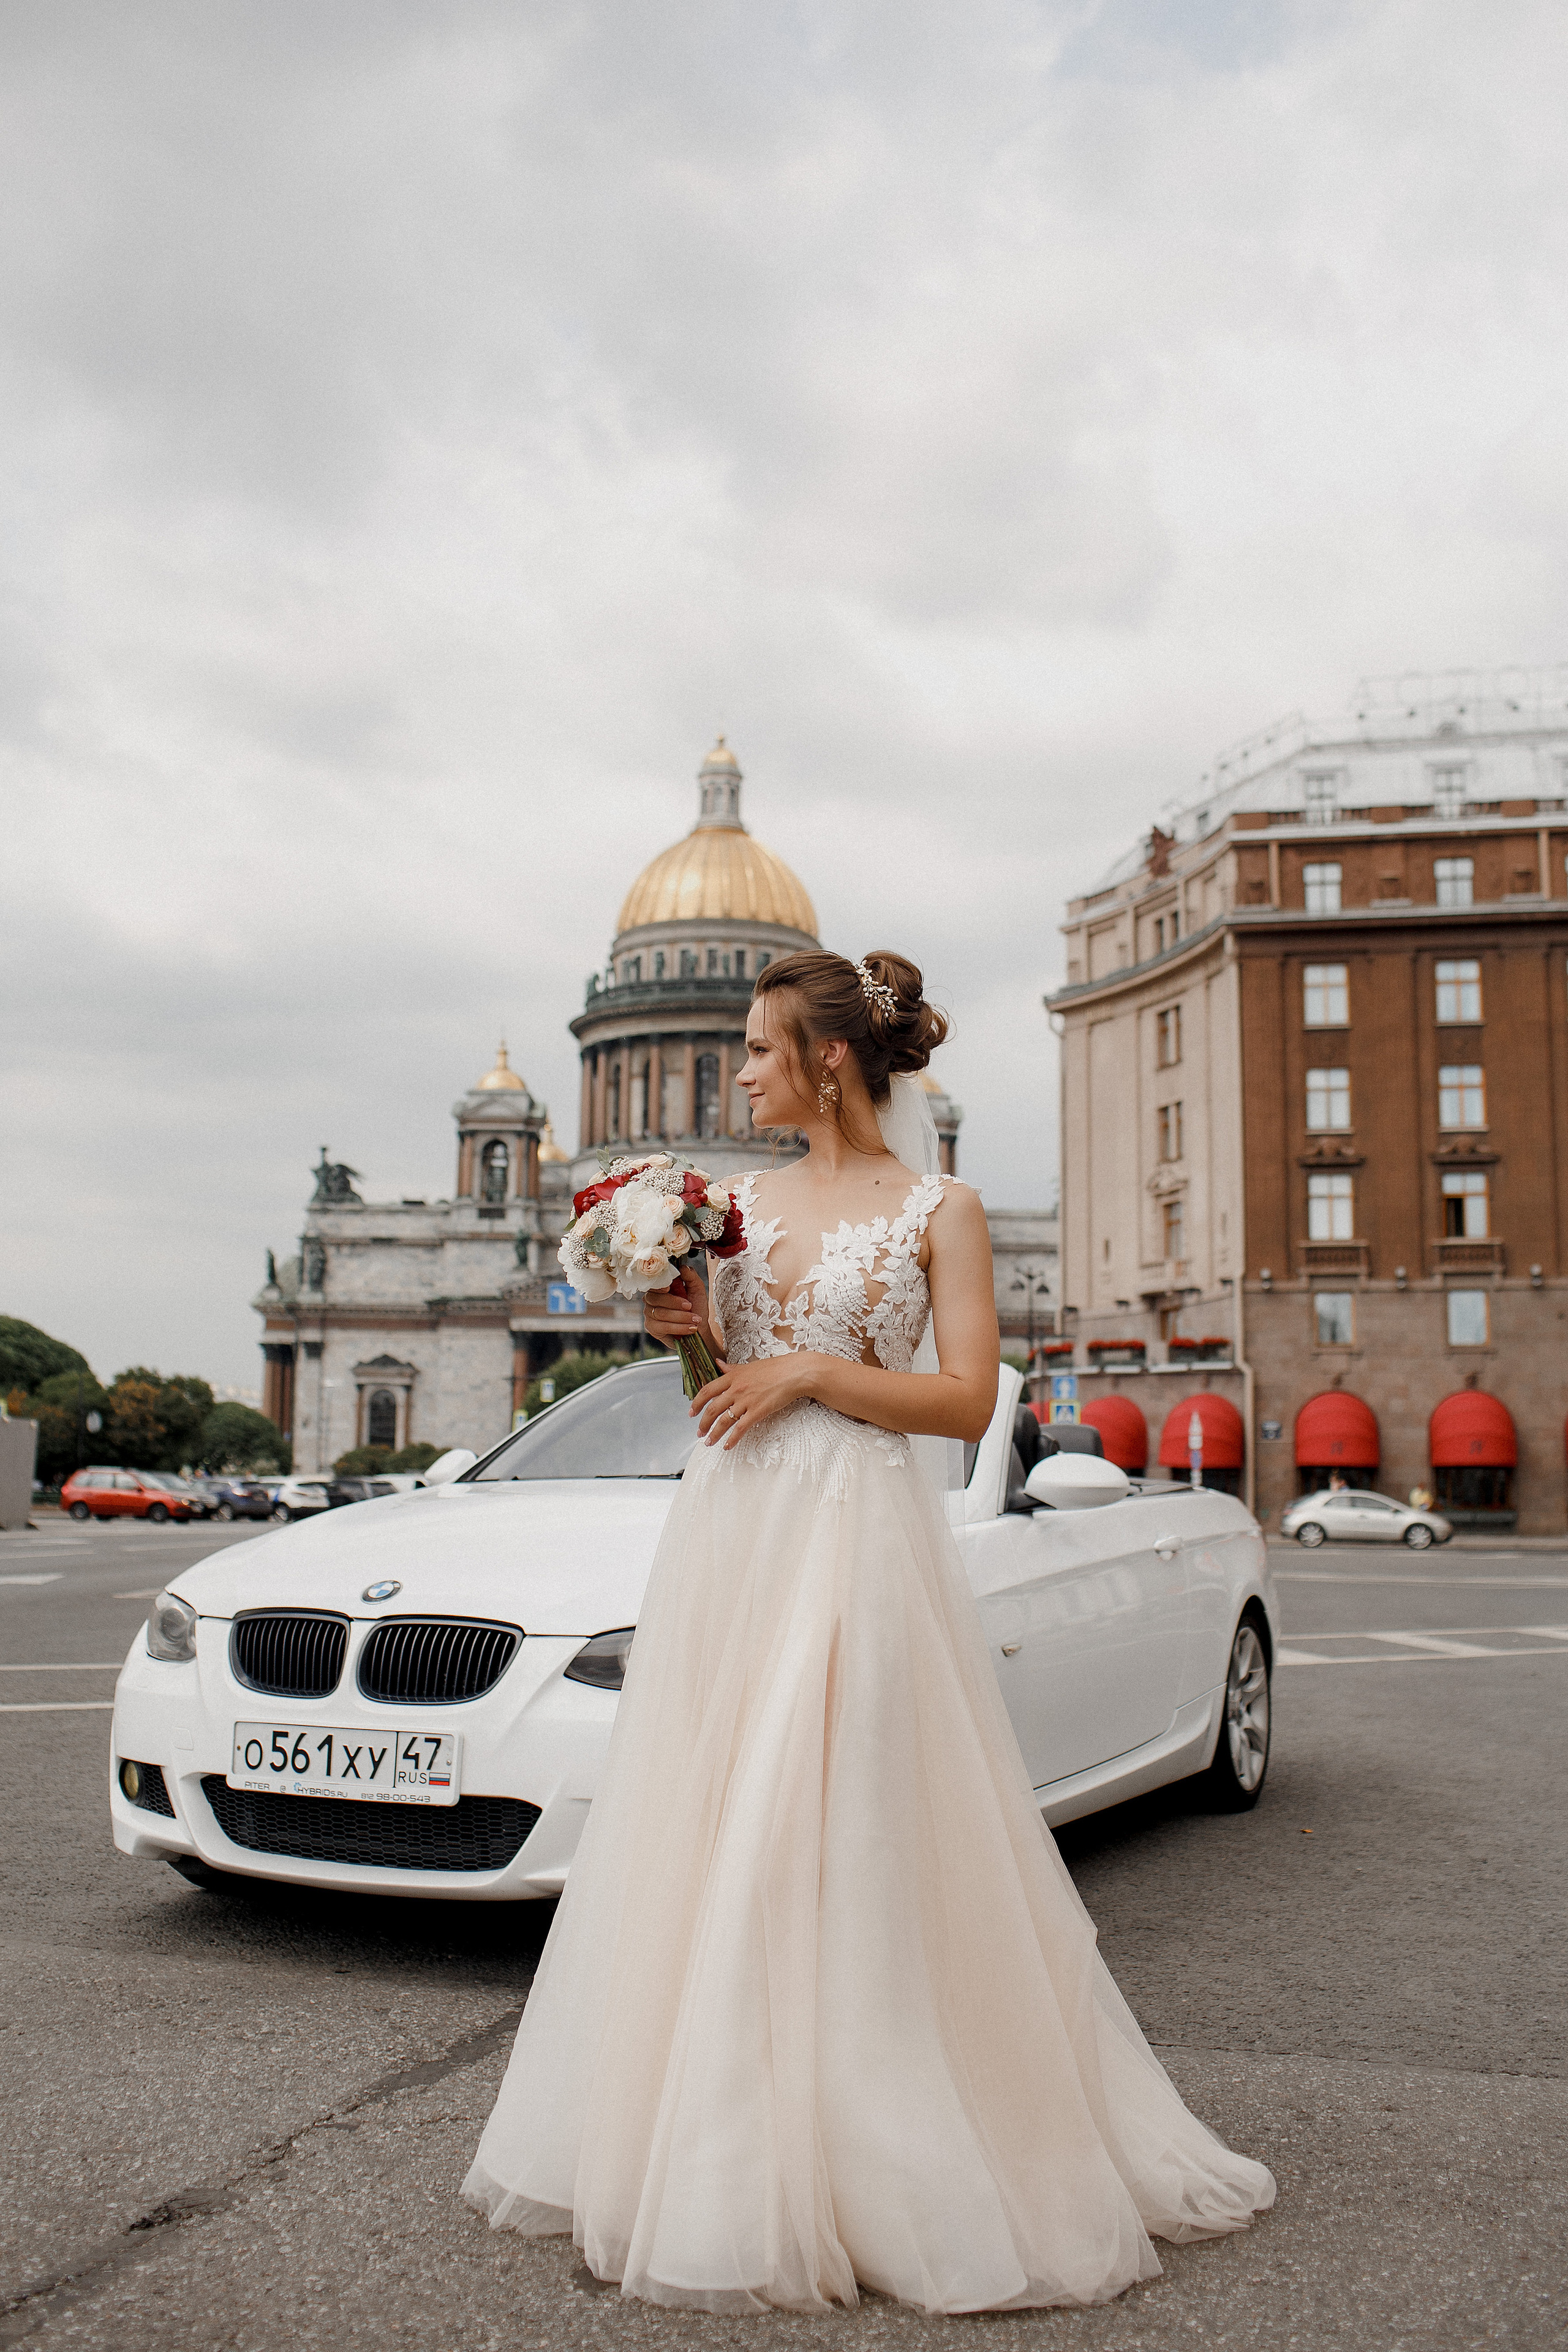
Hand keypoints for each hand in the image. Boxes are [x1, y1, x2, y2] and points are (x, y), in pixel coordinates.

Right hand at [644, 1266, 709, 1345]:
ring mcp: (649, 1314)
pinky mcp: (652, 1328)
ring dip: (681, 1317)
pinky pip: (663, 1327)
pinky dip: (679, 1327)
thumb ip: (691, 1277)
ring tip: (695, 1320)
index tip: (668, 1287)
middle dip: (675, 1303)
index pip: (654, 1283)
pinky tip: (690, 1329)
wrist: (700, 1329)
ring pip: (661, 1313)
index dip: (659, 1285)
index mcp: (660, 1287)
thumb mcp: (697, 1290)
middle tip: (690, 1306)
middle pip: (656, 1298)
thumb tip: (683, 1267)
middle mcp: (651, 1299)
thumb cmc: (696, 1308)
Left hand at [691, 1355, 810, 1446]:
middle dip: (703, 1423)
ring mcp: (746, 1401)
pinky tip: (727, 1446)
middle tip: (699, 1432)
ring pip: (723, 1421)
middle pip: (712, 1409)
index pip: (707, 1390)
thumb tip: (718, 1364)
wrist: (794, 1373)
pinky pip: (740, 1428)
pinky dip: (732, 1439)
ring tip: (709, 1442)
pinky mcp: (757, 1411)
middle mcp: (736, 1389)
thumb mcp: (749, 1365)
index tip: (692, 1412)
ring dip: (714, 1434)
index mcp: (733, 1376)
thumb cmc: (776, 1368)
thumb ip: (731, 1368)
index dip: (697, 1403)